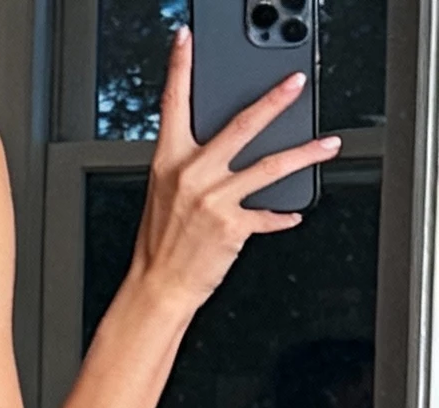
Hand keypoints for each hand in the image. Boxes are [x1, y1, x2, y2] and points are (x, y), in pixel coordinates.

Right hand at [132, 26, 341, 315]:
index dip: (179, 67)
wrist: (159, 287)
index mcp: (169, 161)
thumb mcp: (164, 193)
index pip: (173, 104)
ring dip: (305, 153)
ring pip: (270, 167)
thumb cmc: (160, 243)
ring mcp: (214, 199)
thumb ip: (189, 163)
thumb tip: (224, 146)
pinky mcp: (232, 226)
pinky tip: (293, 213)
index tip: (187, 40)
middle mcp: (192, 174)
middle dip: (275, 101)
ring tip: (328, 145)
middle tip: (296, 84)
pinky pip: (267, 215)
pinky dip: (282, 216)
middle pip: (242, 125)